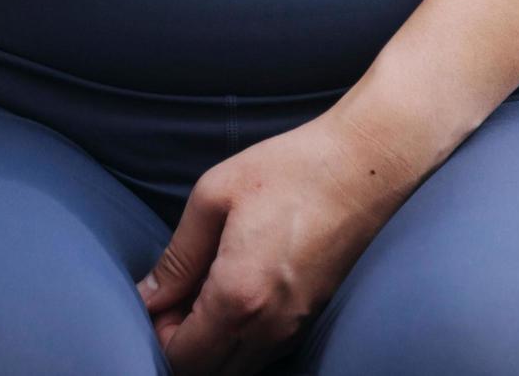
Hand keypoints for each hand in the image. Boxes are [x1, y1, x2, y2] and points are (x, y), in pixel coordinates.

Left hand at [139, 118, 422, 375]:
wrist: (369, 164)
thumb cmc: (295, 169)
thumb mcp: (215, 196)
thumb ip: (177, 257)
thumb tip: (149, 296)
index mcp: (238, 296)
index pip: (181, 357)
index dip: (159, 335)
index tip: (160, 299)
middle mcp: (270, 325)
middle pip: (208, 373)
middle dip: (183, 346)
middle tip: (178, 300)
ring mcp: (296, 326)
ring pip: (238, 368)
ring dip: (213, 345)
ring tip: (208, 294)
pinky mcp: (314, 317)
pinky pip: (264, 352)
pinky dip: (241, 338)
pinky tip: (240, 294)